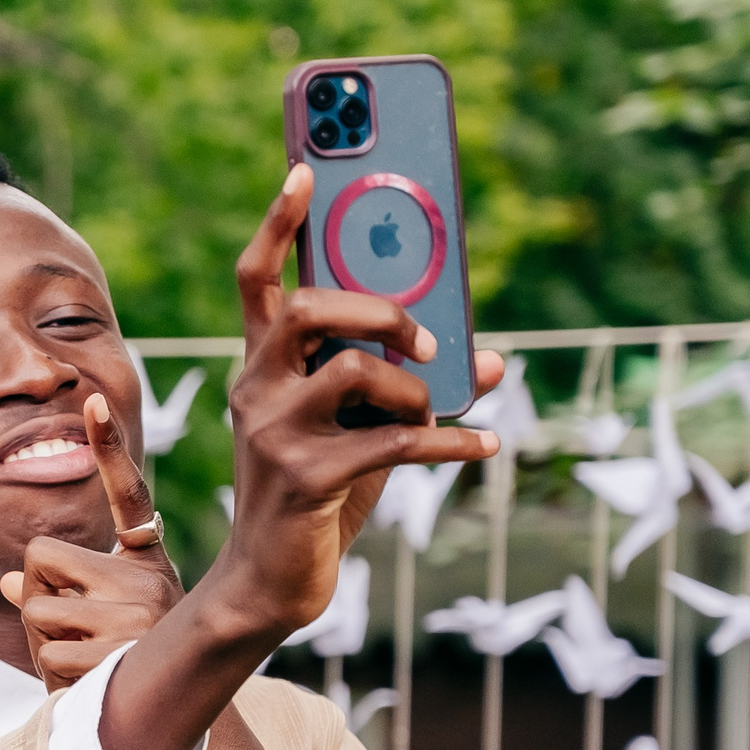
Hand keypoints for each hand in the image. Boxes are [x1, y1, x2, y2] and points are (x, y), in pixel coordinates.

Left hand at [0, 392, 181, 689]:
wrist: (190, 735)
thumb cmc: (140, 669)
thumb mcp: (113, 619)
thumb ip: (64, 593)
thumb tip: (11, 581)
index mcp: (146, 560)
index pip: (128, 495)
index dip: (109, 445)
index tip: (92, 398)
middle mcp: (146, 579)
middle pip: (40, 559)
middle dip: (37, 596)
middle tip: (71, 631)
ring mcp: (135, 616)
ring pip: (35, 610)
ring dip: (42, 643)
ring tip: (84, 661)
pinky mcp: (118, 656)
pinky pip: (47, 655)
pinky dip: (53, 677)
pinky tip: (88, 686)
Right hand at [207, 163, 503, 641]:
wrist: (270, 581)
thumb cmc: (317, 492)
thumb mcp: (356, 427)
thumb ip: (407, 384)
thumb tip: (492, 357)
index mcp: (263, 365)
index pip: (257, 278)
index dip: (279, 222)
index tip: (305, 168)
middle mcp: (258, 389)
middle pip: (308, 311)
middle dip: (381, 310)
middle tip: (424, 339)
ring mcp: (276, 434)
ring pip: (354, 371)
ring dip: (415, 386)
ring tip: (437, 408)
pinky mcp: (305, 479)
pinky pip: (394, 442)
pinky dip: (452, 442)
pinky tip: (487, 445)